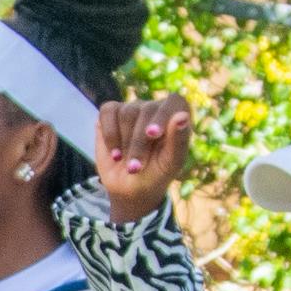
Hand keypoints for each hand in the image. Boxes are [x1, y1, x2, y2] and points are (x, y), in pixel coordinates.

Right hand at [93, 94, 194, 227]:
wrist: (129, 189)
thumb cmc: (156, 175)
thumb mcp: (171, 164)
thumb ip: (179, 140)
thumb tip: (183, 116)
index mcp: (176, 116)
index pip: (174, 101)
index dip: (163, 115)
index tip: (152, 135)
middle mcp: (155, 108)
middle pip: (146, 110)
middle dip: (139, 142)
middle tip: (135, 167)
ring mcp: (132, 108)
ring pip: (127, 113)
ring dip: (124, 142)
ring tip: (126, 162)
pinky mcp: (111, 113)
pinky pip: (107, 113)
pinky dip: (109, 135)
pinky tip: (115, 152)